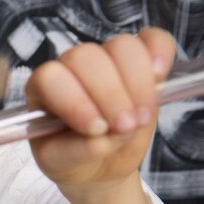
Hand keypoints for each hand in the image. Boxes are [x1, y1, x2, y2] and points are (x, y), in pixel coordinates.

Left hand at [25, 27, 175, 197]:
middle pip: (87, 57)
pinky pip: (153, 40)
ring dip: (138, 83)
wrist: (100, 163)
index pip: (51, 77)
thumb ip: (76, 151)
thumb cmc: (73, 159)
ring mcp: (106, 61)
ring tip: (141, 119)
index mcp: (42, 90)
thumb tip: (103, 138)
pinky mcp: (139, 62)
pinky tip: (161, 76)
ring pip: (121, 47)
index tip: (96, 129)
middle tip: (124, 127)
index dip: (75, 100)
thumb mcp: (62, 163)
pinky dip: (161, 53)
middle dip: (110, 93)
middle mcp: (71, 68)